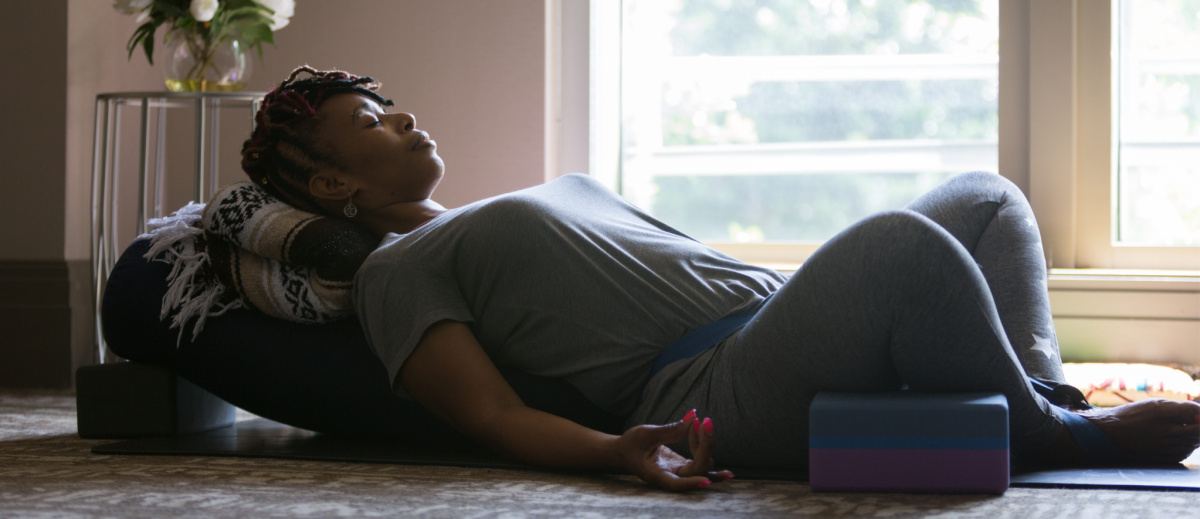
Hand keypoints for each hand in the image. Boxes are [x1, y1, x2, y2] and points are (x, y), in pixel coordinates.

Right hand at [613, 409, 733, 490]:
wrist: (624, 452)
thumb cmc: (631, 444)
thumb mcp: (646, 434)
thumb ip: (671, 429)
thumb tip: (694, 420)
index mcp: (656, 474)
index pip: (676, 484)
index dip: (691, 483)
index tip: (706, 480)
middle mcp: (671, 476)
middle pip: (697, 471)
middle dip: (705, 447)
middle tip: (704, 423)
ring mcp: (680, 472)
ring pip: (703, 466)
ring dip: (706, 445)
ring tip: (699, 424)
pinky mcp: (684, 466)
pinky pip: (702, 464)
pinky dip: (711, 458)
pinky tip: (725, 470)